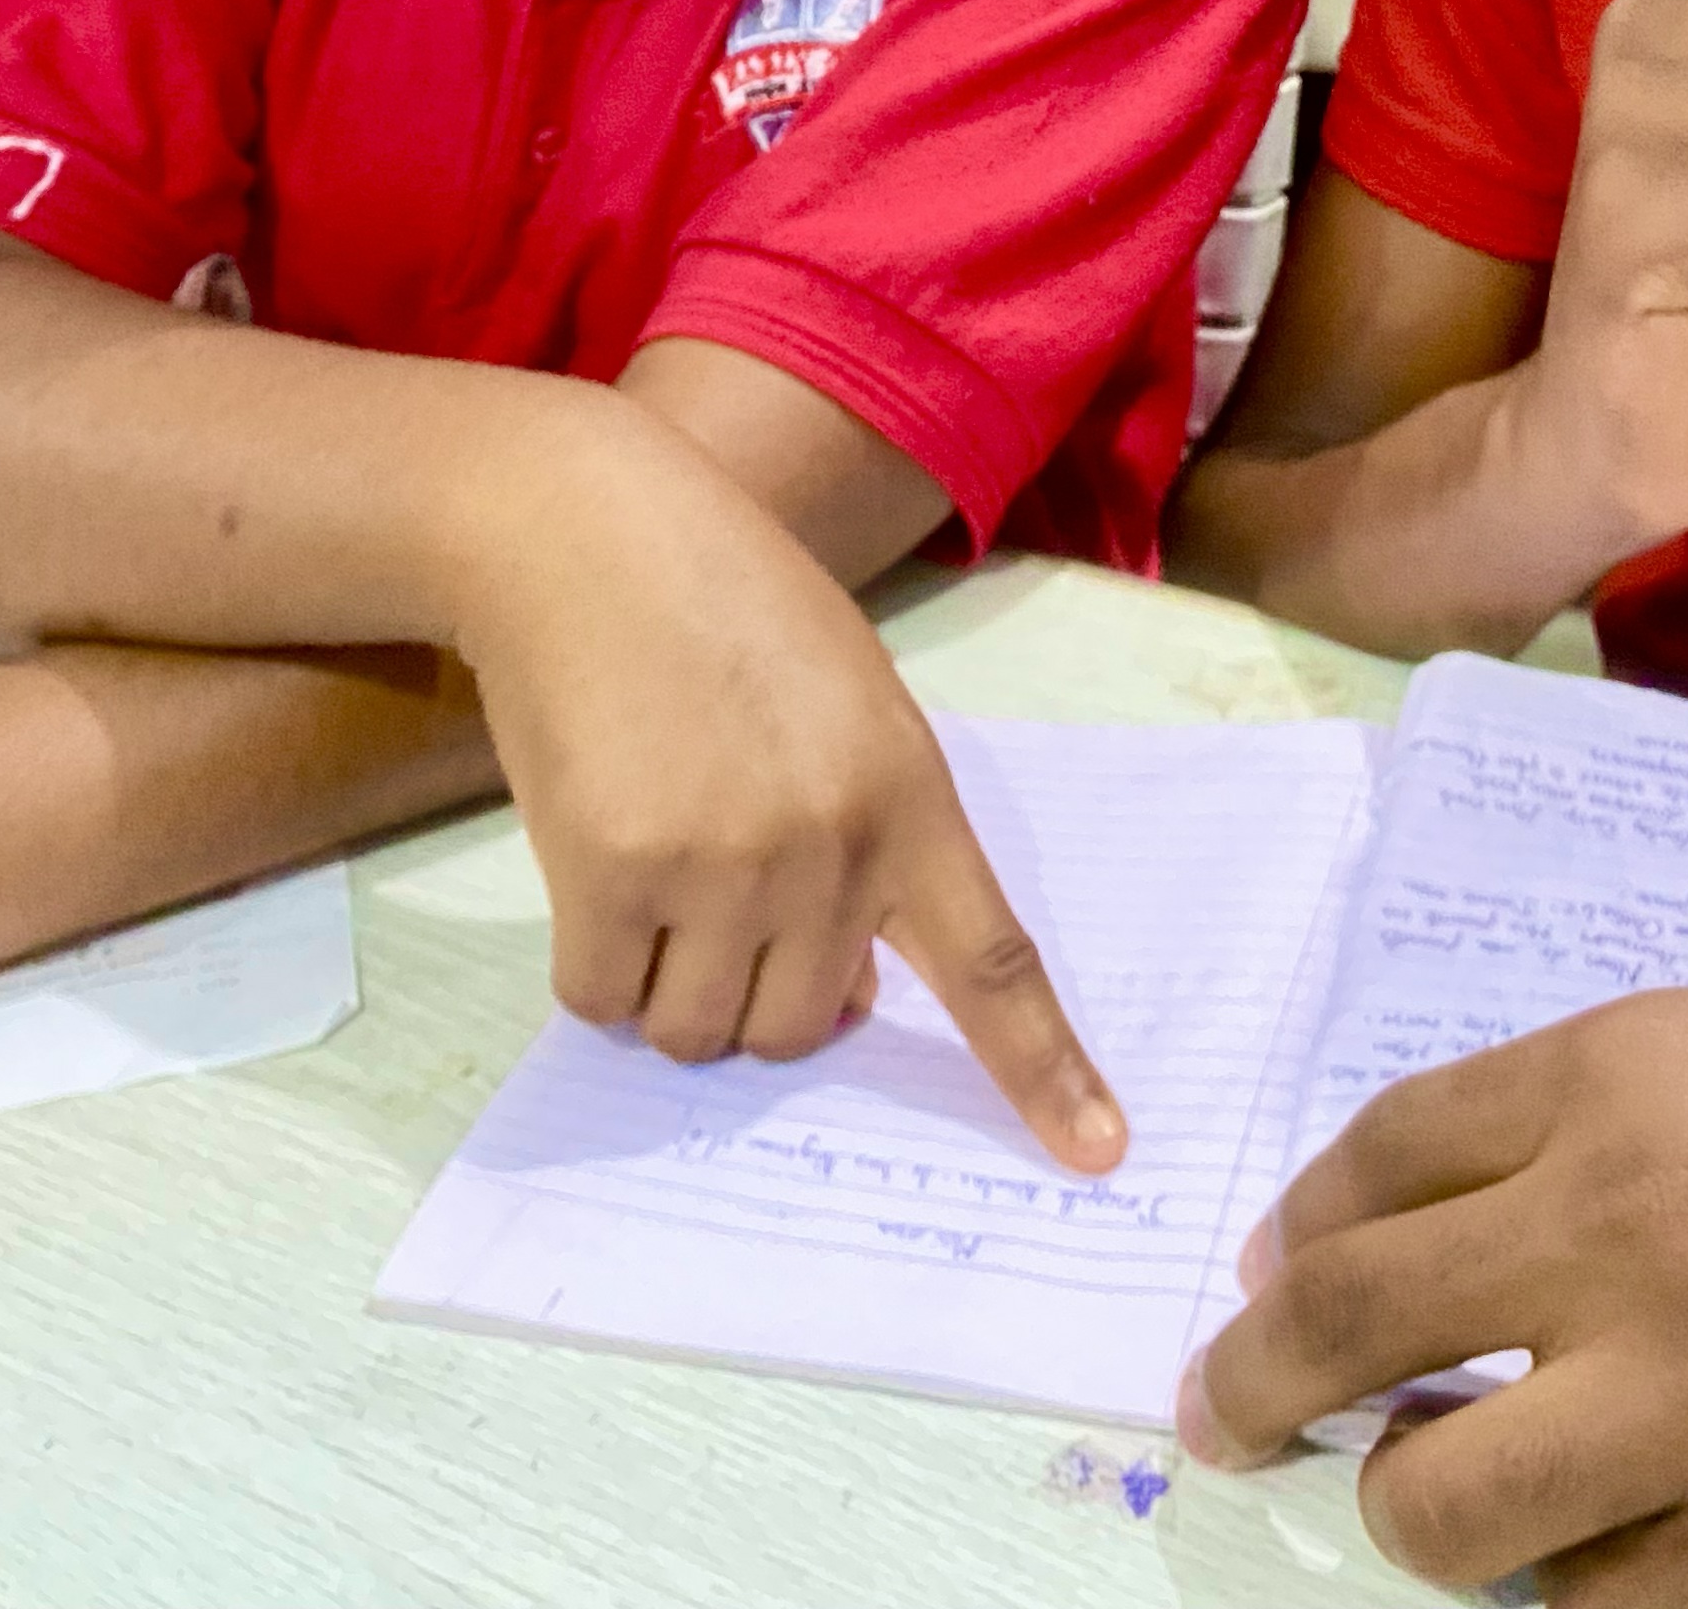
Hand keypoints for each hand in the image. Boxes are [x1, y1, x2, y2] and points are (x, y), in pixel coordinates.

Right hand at [445, 403, 1124, 1169]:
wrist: (590, 533)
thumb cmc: (723, 606)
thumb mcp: (844, 705)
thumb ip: (864, 840)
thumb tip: (843, 999)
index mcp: (909, 795)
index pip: (993, 962)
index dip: (1043, 1069)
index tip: (1097, 1153)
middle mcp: (831, 847)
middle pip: (806, 1029)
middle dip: (757, 992)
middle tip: (718, 890)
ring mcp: (724, 866)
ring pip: (701, 1032)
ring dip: (671, 987)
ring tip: (653, 863)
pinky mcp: (616, 876)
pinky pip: (606, 1003)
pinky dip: (596, 964)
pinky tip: (593, 859)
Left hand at [1182, 980, 1687, 1607]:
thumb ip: (1608, 1127)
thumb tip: (1463, 1223)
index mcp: (1619, 1079)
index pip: (1379, 1157)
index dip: (1307, 1220)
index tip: (1278, 1262)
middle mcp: (1622, 1235)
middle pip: (1351, 1321)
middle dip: (1255, 1376)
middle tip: (1224, 1409)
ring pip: (1440, 1504)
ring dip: (1404, 1503)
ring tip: (1414, 1495)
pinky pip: (1598, 1606)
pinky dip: (1569, 1584)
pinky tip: (1587, 1553)